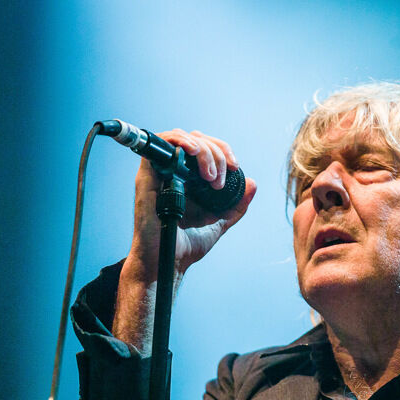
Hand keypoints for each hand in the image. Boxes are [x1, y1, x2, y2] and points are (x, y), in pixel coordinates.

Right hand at [127, 128, 256, 280]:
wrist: (169, 261)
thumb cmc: (188, 244)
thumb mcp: (220, 221)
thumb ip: (236, 205)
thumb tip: (252, 184)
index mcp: (190, 179)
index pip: (207, 148)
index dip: (223, 151)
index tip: (235, 168)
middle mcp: (174, 172)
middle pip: (197, 139)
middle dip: (216, 152)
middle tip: (221, 178)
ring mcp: (160, 172)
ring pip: (181, 138)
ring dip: (202, 149)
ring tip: (210, 174)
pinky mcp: (147, 175)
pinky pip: (159, 144)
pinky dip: (179, 141)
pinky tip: (194, 152)